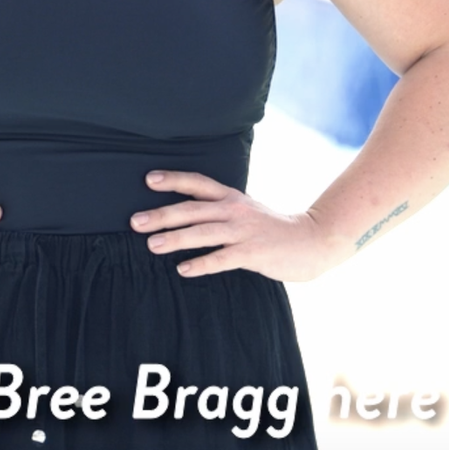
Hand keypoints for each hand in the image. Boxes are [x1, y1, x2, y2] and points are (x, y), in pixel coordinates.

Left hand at [130, 170, 344, 282]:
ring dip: (176, 238)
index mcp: (232, 198)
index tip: (148, 179)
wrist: (312, 240)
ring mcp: (244, 231)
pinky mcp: (253, 253)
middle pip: (193, 209)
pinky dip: (202, 264)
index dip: (173, 180)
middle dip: (162, 215)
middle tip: (135, 222)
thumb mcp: (245, 211)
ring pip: (204, 233)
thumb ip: (219, 210)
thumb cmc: (272, 229)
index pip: (198, 183)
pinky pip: (222, 259)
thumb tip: (184, 213)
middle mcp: (235, 210)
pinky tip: (183, 270)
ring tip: (152, 245)